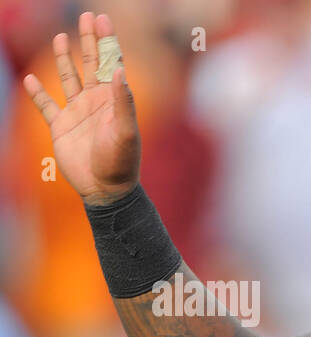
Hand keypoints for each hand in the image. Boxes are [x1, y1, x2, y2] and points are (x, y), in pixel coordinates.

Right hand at [22, 12, 139, 206]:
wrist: (106, 190)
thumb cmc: (121, 162)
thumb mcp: (125, 131)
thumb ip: (123, 101)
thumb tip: (120, 70)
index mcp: (114, 100)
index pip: (111, 63)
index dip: (107, 41)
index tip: (103, 18)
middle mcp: (96, 102)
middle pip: (91, 63)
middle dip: (89, 40)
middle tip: (87, 16)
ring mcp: (77, 113)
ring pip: (68, 78)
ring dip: (63, 58)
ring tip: (60, 38)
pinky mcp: (61, 127)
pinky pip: (46, 105)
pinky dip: (37, 93)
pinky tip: (29, 79)